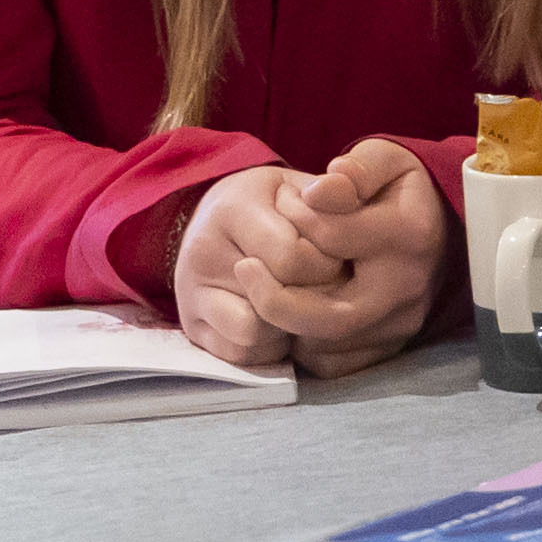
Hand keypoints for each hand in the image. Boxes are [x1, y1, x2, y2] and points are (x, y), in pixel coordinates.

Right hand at [175, 162, 348, 371]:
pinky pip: (241, 354)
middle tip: (324, 282)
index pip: (294, 258)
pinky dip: (268, 347)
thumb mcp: (302, 187)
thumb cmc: (273, 206)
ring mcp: (191, 293)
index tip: (334, 256)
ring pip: (256, 332)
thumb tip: (349, 197)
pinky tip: (278, 321)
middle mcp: (203, 252)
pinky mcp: (192, 328)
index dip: (328, 265)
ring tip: (299, 300)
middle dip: (314, 297)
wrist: (216, 221)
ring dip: (288, 326)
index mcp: (232, 210)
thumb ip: (335, 192)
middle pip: (278, 299)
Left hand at [274, 138, 448, 377]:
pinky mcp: (391, 346)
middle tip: (243, 269)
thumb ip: (356, 169)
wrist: (438, 224)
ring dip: (286, 323)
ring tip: (267, 288)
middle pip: (331, 315)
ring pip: (327, 345)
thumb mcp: (383, 159)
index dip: (298, 216)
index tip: (287, 202)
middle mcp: (408, 287)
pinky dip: (305, 347)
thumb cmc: (397, 188)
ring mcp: (402, 323)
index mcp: (409, 234)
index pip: (333, 236)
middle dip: (275, 299)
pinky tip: (294, 314)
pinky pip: (335, 365)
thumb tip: (323, 188)